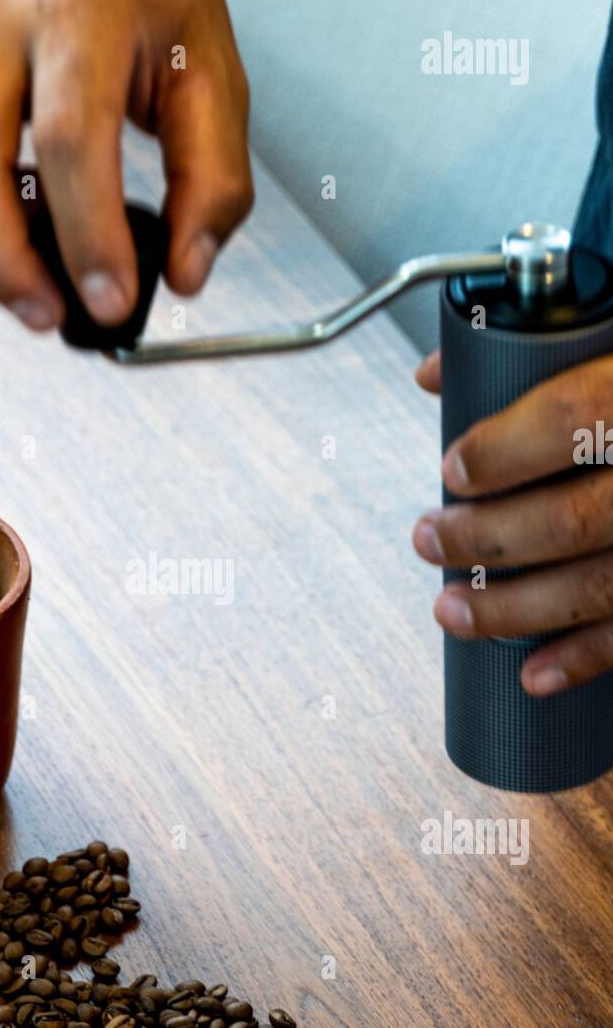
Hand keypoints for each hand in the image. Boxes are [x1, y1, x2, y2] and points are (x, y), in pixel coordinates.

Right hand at [0, 0, 252, 331]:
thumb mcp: (214, 78)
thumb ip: (213, 183)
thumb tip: (185, 274)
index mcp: (81, 13)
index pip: (72, 141)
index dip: (89, 236)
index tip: (111, 301)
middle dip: (3, 264)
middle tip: (50, 317)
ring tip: (37, 284)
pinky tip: (9, 218)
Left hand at [412, 350, 612, 695]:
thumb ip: (543, 355)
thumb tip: (440, 373)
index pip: (576, 414)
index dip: (503, 448)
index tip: (454, 468)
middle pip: (574, 515)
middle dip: (484, 537)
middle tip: (430, 536)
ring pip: (599, 585)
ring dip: (512, 608)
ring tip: (453, 608)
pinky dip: (585, 659)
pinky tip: (533, 672)